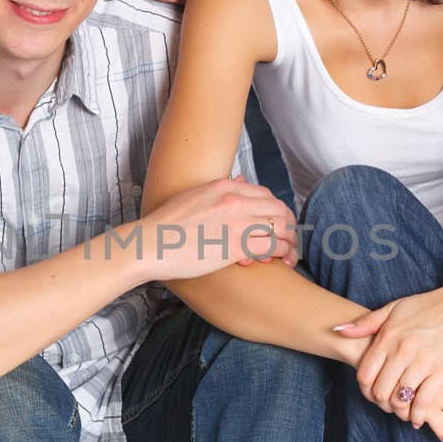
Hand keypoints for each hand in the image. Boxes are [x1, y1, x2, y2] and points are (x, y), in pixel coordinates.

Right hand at [141, 177, 298, 281]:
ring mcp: (237, 222)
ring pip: (280, 227)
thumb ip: (219, 191)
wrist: (151, 244)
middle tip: (288, 239)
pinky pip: (273, 245)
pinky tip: (284, 260)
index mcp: (224, 187)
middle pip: (277, 208)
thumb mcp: (194, 196)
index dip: (275, 210)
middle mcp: (234, 200)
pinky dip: (283, 252)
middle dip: (287, 225)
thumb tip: (238, 181)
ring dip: (290, 240)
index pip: (264, 194)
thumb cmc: (167, 226)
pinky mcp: (237, 245)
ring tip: (291, 253)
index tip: (275, 223)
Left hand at [332, 315, 442, 441]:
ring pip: (400, 398)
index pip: (364, 374)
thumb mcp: (394, 308)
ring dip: (398, 410)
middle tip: (385, 405)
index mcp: (388, 336)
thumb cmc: (429, 305)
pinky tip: (417, 419)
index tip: (370, 393)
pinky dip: (418, 414)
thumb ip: (366, 323)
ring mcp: (423, 361)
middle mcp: (403, 350)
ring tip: (400, 411)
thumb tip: (339, 331)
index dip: (364, 389)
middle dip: (380, 402)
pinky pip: (424, 401)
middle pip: (380, 390)